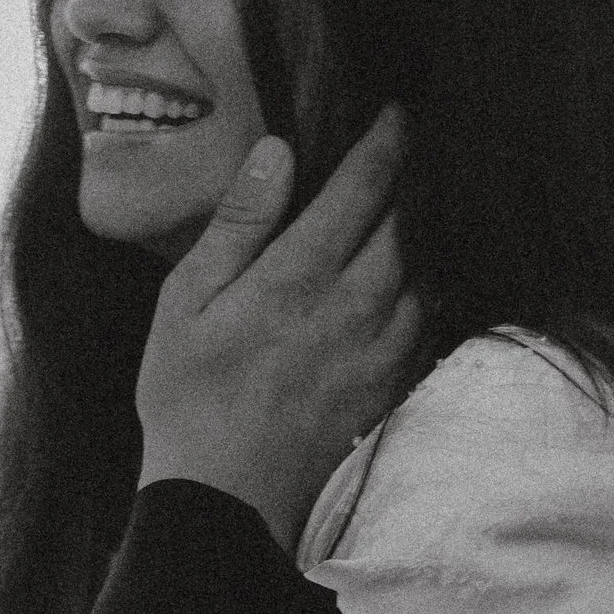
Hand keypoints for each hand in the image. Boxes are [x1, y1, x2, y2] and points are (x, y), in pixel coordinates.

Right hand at [133, 108, 419, 551]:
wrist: (224, 498)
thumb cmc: (188, 396)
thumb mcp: (186, 302)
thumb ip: (237, 224)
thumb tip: (276, 153)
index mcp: (298, 276)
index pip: (362, 188)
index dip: (386, 144)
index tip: (399, 115)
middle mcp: (353, 306)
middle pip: (407, 223)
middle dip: (412, 183)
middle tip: (413, 153)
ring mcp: (381, 349)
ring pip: (424, 271)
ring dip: (423, 236)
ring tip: (415, 210)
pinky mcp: (392, 386)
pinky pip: (427, 321)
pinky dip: (426, 290)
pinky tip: (410, 281)